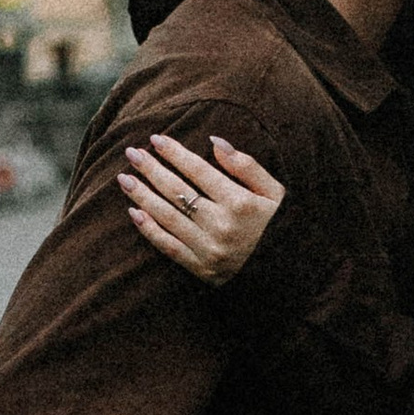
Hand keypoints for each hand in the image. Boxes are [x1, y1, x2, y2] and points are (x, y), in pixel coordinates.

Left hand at [118, 131, 285, 282]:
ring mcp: (210, 250)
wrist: (289, 274)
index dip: (174, 153)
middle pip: (177, 191)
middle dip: (151, 169)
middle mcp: (222, 226)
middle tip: (131, 153)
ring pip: (167, 217)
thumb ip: (247, 166)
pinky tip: (133, 213)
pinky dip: (149, 230)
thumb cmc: (281, 226)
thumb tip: (215, 142)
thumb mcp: (275, 192)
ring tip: (124, 179)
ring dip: (142, 196)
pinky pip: (169, 247)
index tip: (155, 139)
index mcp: (240, 203)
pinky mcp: (202, 270)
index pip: (198, 171)